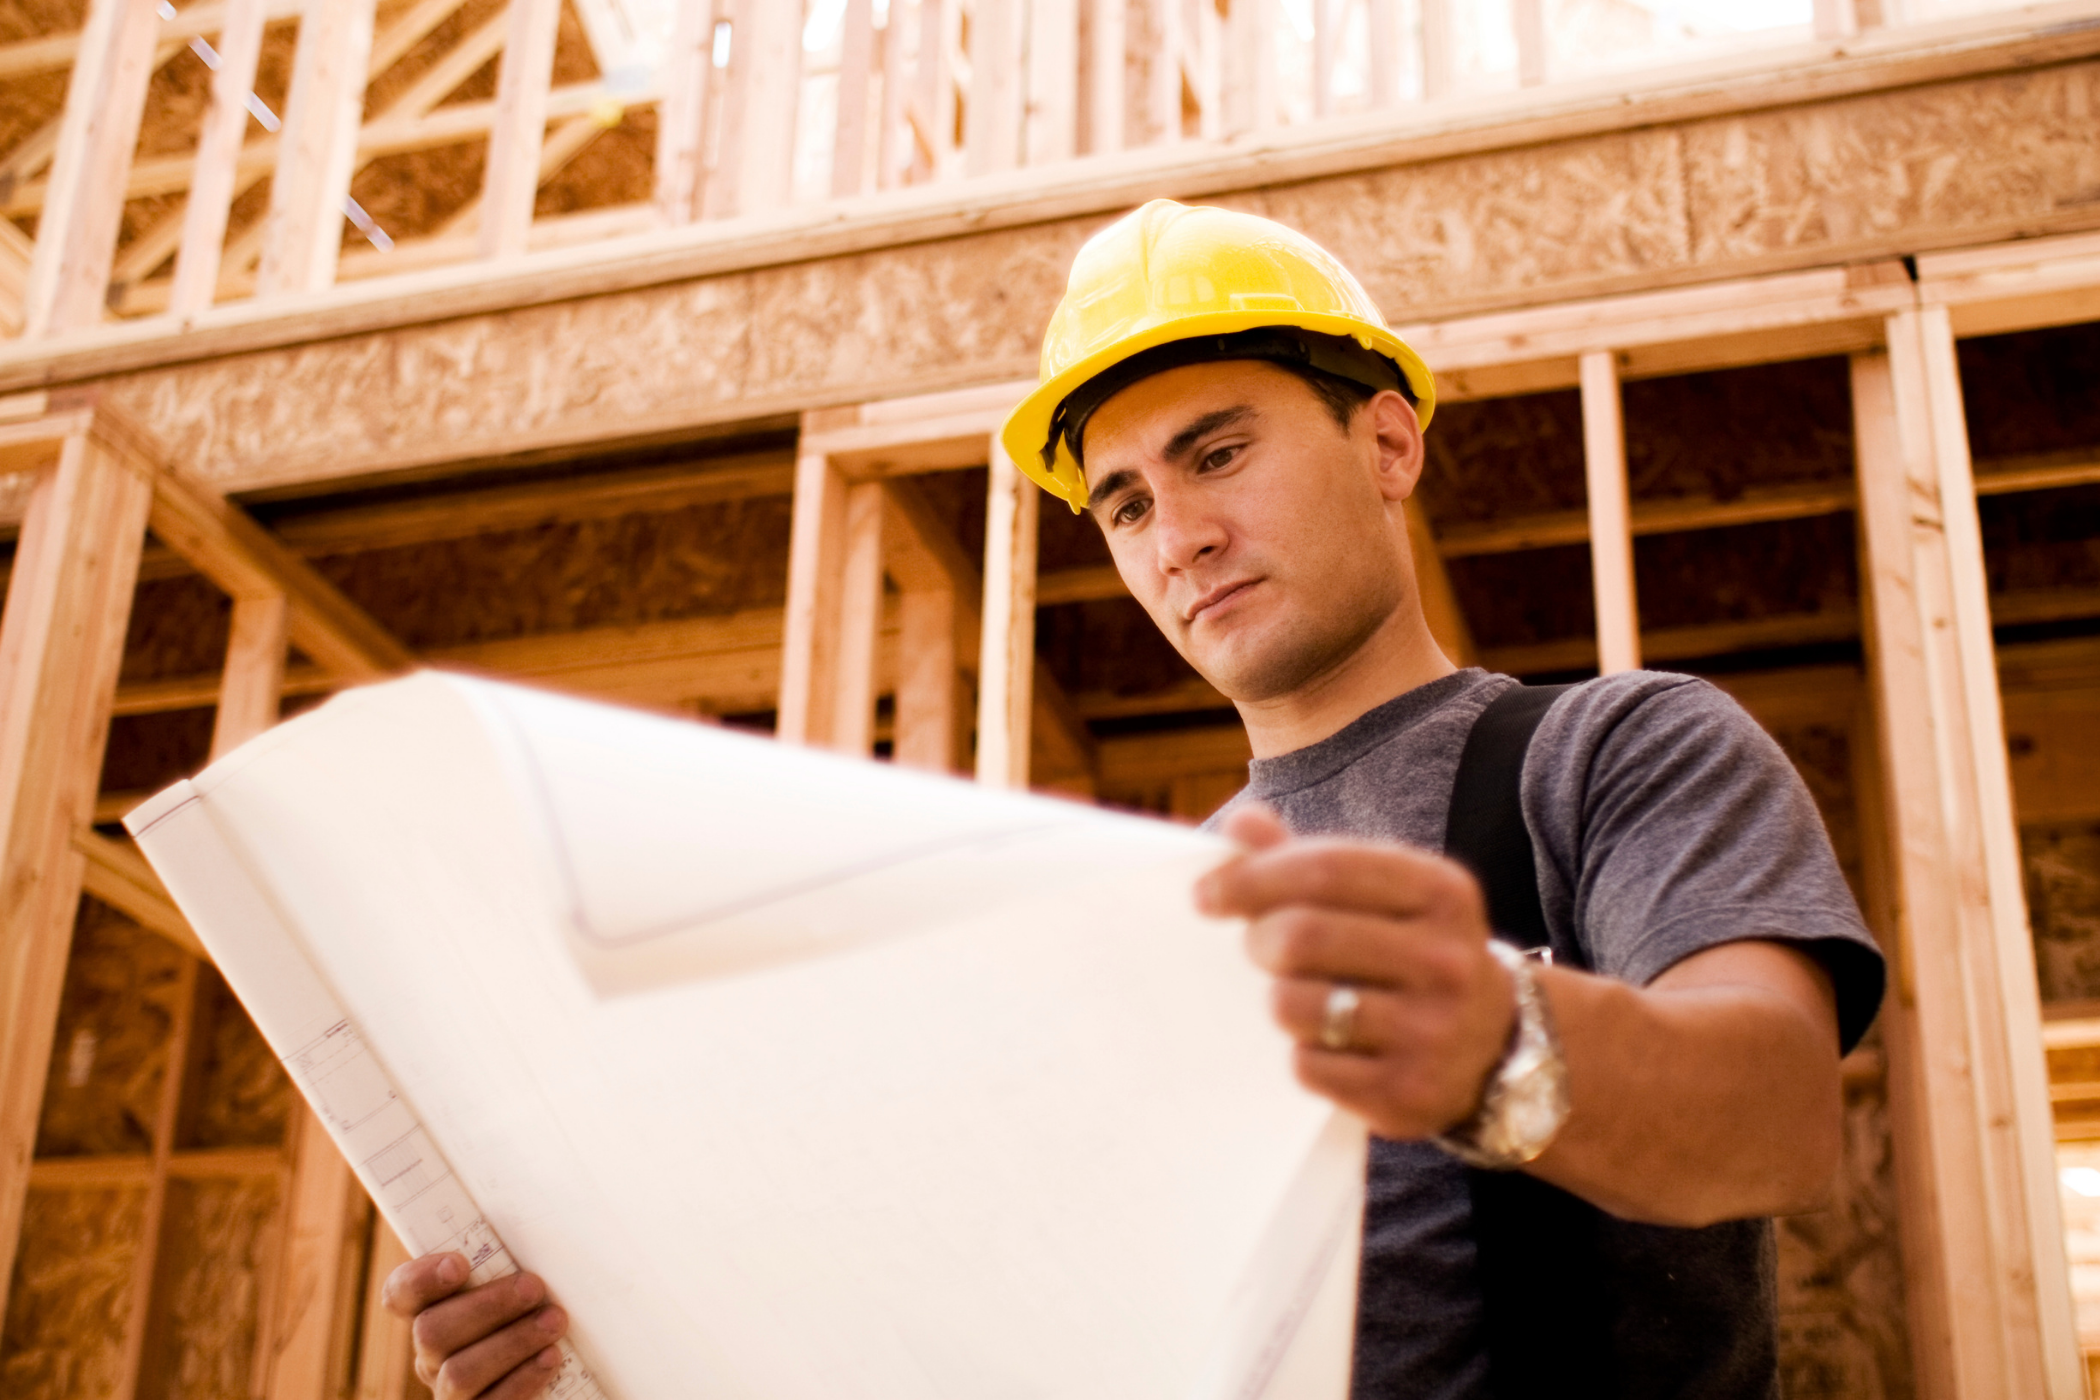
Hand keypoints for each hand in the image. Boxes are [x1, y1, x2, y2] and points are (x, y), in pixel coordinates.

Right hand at [381, 1252, 566, 1399]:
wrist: (562, 1370)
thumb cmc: (536, 1309)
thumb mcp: (520, 1280)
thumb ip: (511, 1260)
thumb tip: (539, 1218)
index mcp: (432, 1311)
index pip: (401, 1293)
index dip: (420, 1280)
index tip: (460, 1264)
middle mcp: (431, 1353)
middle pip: (432, 1332)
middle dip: (487, 1307)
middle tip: (533, 1288)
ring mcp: (448, 1391)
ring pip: (459, 1373)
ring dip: (512, 1343)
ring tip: (554, 1321)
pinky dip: (521, 1380)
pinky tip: (550, 1358)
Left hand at [1196, 804, 1516, 1139]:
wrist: (1497, 1048)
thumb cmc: (1414, 954)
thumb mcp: (1386, 896)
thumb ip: (1312, 858)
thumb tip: (1242, 823)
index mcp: (1442, 892)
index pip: (1326, 868)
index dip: (1252, 876)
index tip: (1207, 894)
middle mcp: (1447, 960)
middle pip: (1303, 935)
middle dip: (1257, 939)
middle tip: (1254, 948)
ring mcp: (1432, 1031)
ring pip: (1295, 1004)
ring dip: (1275, 1000)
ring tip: (1293, 997)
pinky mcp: (1408, 1093)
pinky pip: (1307, 1066)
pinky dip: (1300, 1054)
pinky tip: (1325, 1045)